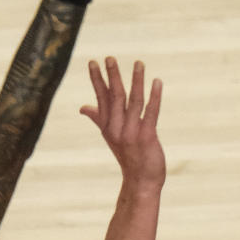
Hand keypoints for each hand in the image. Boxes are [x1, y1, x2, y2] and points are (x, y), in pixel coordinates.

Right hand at [81, 58, 164, 190]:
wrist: (141, 181)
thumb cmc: (128, 157)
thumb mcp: (111, 136)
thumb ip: (98, 118)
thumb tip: (82, 107)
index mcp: (108, 126)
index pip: (101, 98)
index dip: (97, 80)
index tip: (93, 62)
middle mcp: (117, 128)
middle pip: (114, 97)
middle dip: (112, 76)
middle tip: (110, 57)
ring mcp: (131, 133)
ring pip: (133, 101)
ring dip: (137, 81)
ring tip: (139, 63)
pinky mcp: (147, 137)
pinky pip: (151, 113)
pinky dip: (155, 97)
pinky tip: (157, 82)